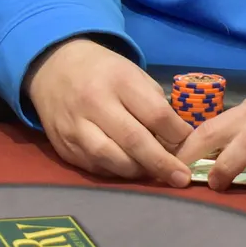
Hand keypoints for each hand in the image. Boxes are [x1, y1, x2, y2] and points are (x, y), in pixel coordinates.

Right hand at [25, 38, 192, 186]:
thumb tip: (176, 141)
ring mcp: (76, 126)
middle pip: (134, 140)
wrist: (55, 68)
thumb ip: (154, 104)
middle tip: (181, 178)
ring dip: (137, 172)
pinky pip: (94, 166)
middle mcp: (95, 103)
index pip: (155, 114)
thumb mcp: (133, 74)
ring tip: (154, 175)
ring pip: (111, 159)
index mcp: (119, 81)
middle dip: (161, 163)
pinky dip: (115, 172)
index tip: (190, 145)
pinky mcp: (64, 146)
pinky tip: (129, 170)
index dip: (176, 134)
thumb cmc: (105, 72)